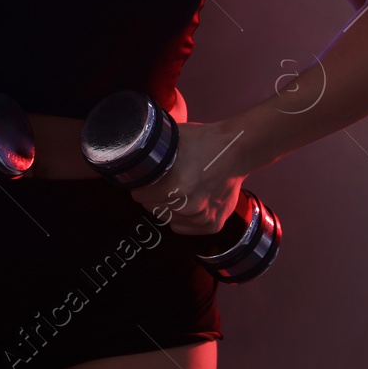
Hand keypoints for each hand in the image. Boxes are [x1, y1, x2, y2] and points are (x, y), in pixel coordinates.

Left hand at [127, 120, 248, 236]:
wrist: (237, 150)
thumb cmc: (205, 141)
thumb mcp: (172, 141)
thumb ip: (151, 154)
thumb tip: (131, 157)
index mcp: (176, 188)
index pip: (140, 196)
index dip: (140, 186)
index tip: (142, 181)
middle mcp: (189, 207)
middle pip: (152, 208)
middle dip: (152, 197)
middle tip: (159, 184)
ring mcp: (202, 218)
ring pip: (168, 219)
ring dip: (167, 208)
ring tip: (174, 191)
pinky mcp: (213, 224)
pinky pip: (183, 228)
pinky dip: (182, 218)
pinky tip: (186, 202)